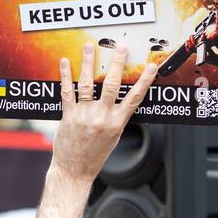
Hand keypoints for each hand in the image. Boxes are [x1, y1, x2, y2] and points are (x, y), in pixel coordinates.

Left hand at [52, 43, 157, 185]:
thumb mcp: (113, 137)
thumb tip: (122, 100)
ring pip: (88, 84)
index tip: (151, 67)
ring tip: (89, 46)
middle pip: (112, 85)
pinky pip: (67, 92)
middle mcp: (102, 117)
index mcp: (117, 123)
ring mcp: (84, 116)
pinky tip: (65, 62)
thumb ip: (117, 117)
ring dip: (89, 62)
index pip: (135, 97)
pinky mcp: (69, 116)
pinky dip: (66, 75)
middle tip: (120, 46)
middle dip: (117, 63)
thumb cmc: (94, 155)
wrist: (75, 171)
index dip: (144, 80)